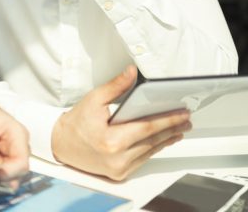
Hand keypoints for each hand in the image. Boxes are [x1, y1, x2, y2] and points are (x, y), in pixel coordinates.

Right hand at [51, 66, 190, 180]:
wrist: (61, 145)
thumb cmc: (76, 122)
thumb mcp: (94, 99)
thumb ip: (116, 86)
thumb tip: (132, 73)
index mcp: (111, 140)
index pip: (147, 128)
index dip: (168, 120)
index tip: (182, 113)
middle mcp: (117, 158)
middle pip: (153, 141)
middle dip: (172, 129)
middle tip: (186, 119)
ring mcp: (119, 168)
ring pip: (150, 152)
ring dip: (166, 139)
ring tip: (179, 129)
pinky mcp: (120, 174)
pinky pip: (142, 159)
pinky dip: (153, 148)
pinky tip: (162, 140)